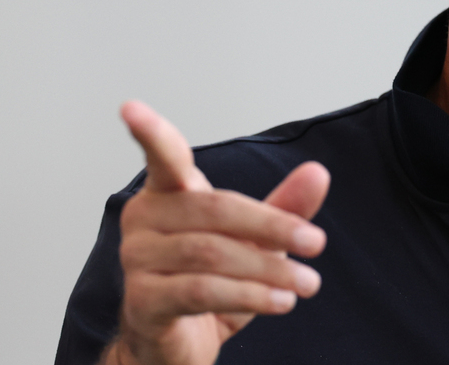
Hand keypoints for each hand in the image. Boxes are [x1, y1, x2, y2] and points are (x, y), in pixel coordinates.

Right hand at [103, 101, 329, 364]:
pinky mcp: (143, 302)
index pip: (162, 158)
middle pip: (215, 209)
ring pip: (211, 253)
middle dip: (273, 226)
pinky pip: (201, 290)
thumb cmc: (211, 283)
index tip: (130, 108)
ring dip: (269, 270)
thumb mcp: (256, 243)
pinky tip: (280, 301)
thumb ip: (285, 208)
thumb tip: (318, 172)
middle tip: (316, 243)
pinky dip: (249, 295)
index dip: (150, 133)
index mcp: (169, 195)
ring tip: (306, 283)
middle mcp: (144, 220)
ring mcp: (137, 261)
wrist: (180, 346)